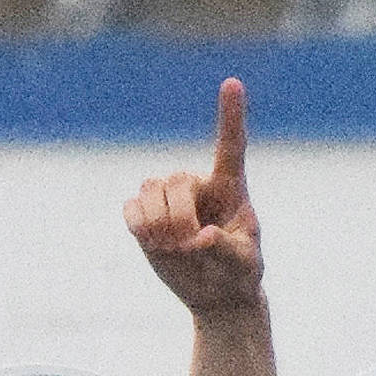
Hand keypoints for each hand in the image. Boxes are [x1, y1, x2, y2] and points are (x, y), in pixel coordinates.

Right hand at [124, 78, 263, 313]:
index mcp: (230, 188)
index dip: (230, 115)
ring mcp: (168, 197)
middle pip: (176, 181)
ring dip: (158, 224)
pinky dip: (138, 225)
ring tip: (173, 249)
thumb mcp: (245, 266)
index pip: (230, 146)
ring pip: (150, 191)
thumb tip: (205, 236)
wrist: (216, 294)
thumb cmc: (239, 273)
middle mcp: (197, 185)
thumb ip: (229, 250)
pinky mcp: (146, 214)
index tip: (232, 82)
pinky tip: (152, 242)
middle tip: (188, 247)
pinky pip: (131, 208)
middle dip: (178, 218)